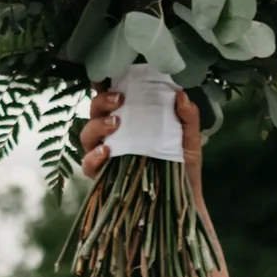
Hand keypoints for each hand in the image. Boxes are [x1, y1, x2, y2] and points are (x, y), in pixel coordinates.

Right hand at [82, 81, 203, 188]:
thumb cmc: (184, 167)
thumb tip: (181, 94)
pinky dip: (93, 157)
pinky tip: (106, 152)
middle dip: (101, 101)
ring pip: (86, 135)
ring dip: (97, 125)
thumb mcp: (189, 141)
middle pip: (94, 111)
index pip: (111, 99)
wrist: (184, 201)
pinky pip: (88, 165)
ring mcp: (105, 156)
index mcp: (130, 121)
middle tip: (119, 99)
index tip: (109, 75)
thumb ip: (188, 118)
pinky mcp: (102, 177)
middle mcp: (113, 135)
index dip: (104, 85)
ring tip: (115, 124)